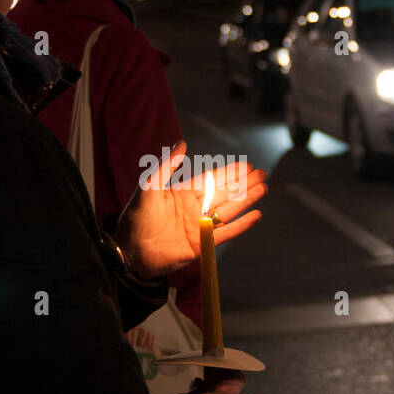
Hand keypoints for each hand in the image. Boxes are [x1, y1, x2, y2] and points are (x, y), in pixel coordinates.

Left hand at [113, 140, 266, 278]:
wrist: (130, 250)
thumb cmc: (135, 217)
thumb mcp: (149, 186)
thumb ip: (167, 165)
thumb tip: (182, 143)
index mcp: (183, 193)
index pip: (213, 180)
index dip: (230, 172)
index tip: (247, 165)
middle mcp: (195, 208)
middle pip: (225, 193)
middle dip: (244, 184)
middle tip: (263, 174)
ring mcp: (199, 227)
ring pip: (229, 210)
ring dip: (247, 200)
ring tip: (263, 189)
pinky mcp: (201, 244)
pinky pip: (226, 233)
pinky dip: (241, 225)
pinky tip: (255, 216)